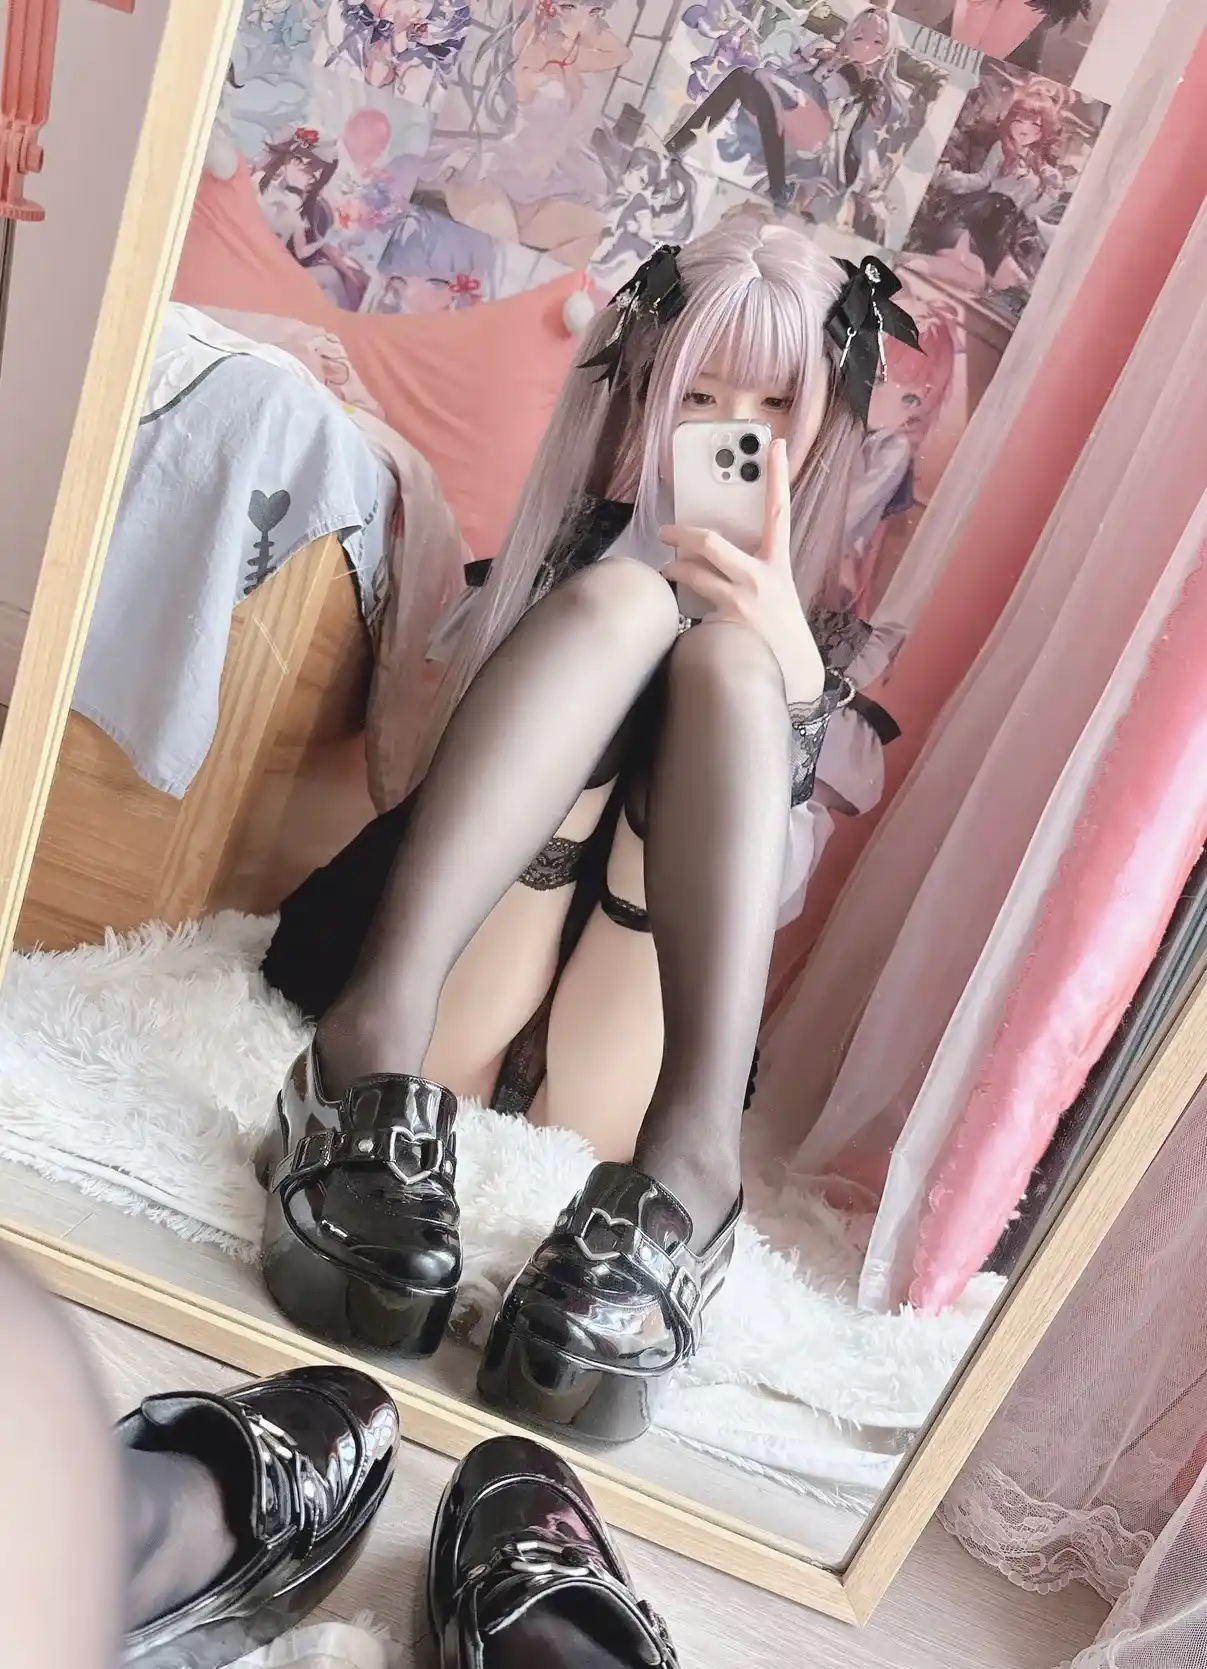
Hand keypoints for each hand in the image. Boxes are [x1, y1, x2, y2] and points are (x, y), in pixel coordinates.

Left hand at [659, 437, 824, 703]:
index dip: (778, 476)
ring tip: (665, 571)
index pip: (780, 512)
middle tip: (666, 531)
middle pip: (711, 541)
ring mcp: (741, 602)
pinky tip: (674, 609)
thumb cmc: (780, 634)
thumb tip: (718, 555)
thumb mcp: (778, 593)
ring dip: (673, 569)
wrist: (794, 676)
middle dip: (682, 533)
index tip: (777, 445)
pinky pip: (693, 605)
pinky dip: (681, 603)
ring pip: (694, 573)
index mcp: (778, 565)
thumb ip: (755, 571)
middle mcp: (760, 578)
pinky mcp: (724, 625)